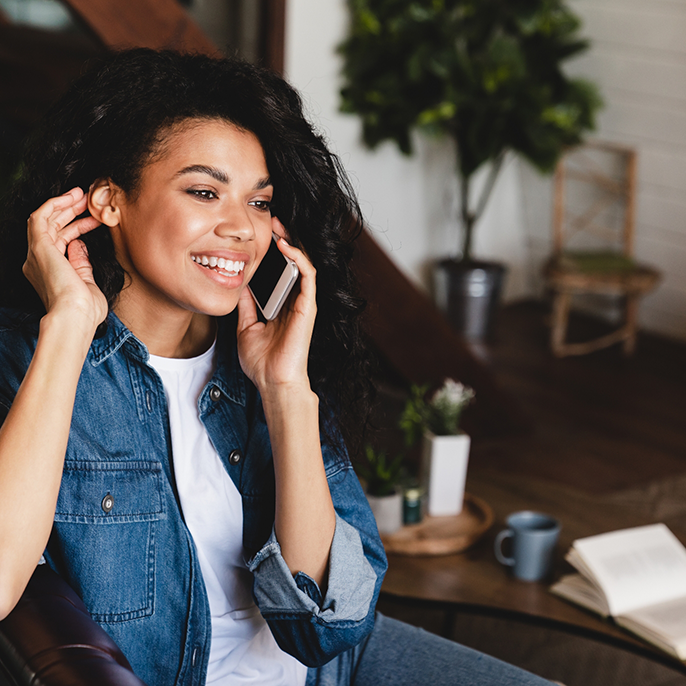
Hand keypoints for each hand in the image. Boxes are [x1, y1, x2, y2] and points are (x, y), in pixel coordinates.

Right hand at [23, 187, 106, 334]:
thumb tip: (79, 245)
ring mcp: (36, 254)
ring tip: (82, 195)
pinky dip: (54, 204)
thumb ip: (82, 264)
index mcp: (48, 273)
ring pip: (45, 220)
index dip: (77, 228)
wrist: (75, 316)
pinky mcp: (39, 247)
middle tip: (88, 201)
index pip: (61, 243)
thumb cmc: (85, 310)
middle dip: (70, 213)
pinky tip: (71, 197)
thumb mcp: (86, 283)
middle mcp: (38, 263)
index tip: (94, 220)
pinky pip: (40, 217)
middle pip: (52, 229)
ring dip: (63, 205)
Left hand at [236, 217, 315, 396]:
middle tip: (271, 220)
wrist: (272, 382)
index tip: (259, 234)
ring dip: (292, 242)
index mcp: (281, 305)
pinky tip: (286, 246)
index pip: (281, 270)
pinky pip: (308, 276)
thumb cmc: (262, 362)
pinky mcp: (308, 306)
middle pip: (294, 263)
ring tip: (279, 225)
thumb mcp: (245, 327)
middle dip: (284, 238)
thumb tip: (238, 284)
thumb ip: (246, 305)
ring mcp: (303, 303)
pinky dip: (299, 258)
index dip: (273, 251)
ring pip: (303, 264)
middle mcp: (294, 301)